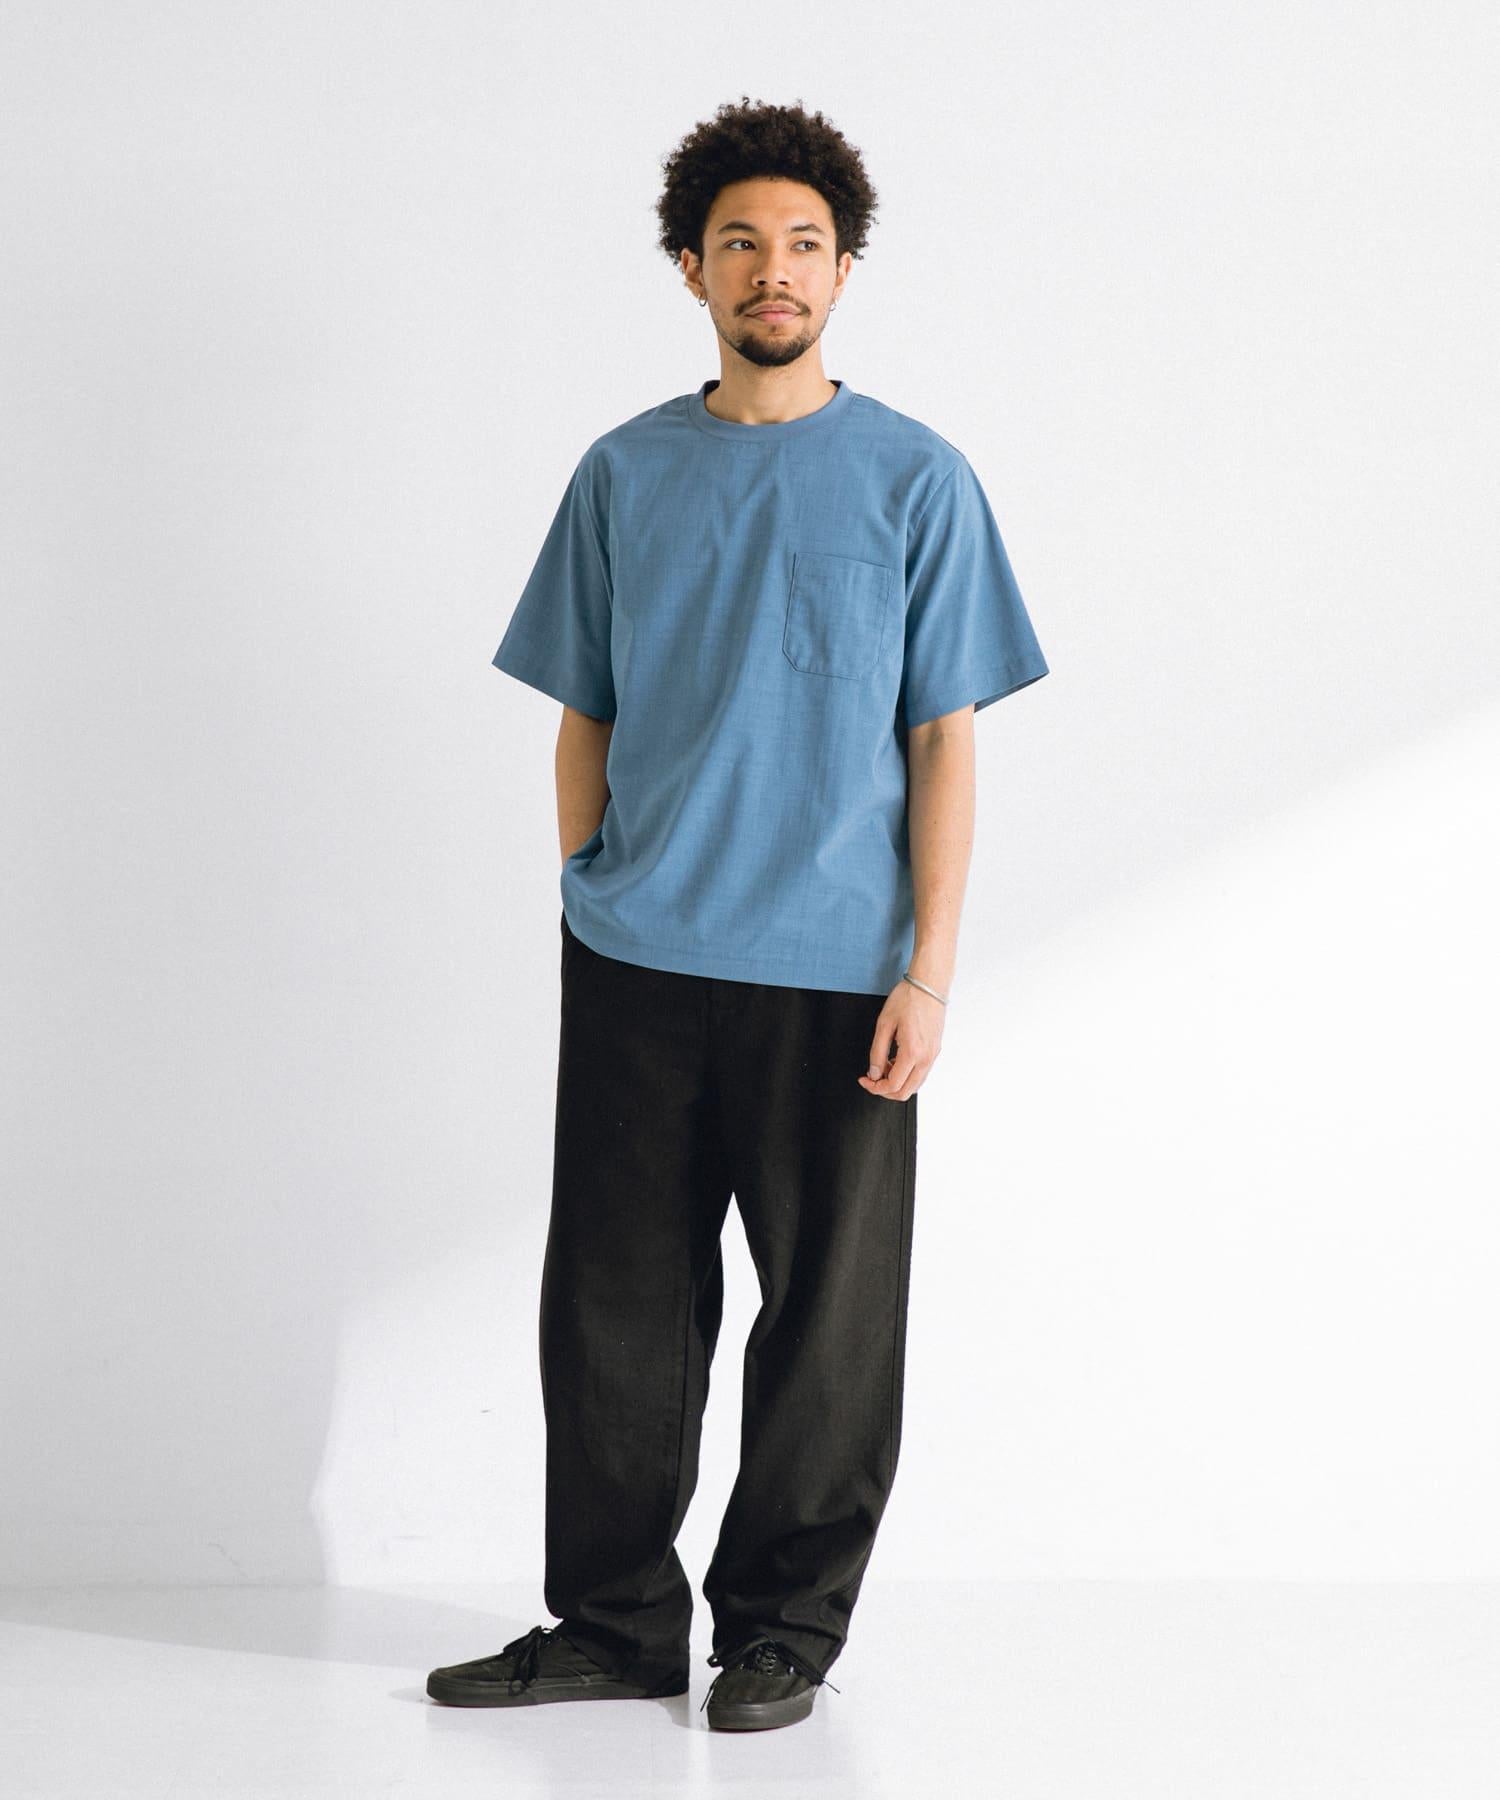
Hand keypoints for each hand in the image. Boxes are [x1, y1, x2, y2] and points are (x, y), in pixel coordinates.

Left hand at [857, 980, 943, 1100]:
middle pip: (906, 1091)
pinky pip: (921, 1073)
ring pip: (915, 1085)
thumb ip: (877, 1052)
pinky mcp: (935, 1050)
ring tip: (883, 1066)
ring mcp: (933, 1055)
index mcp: (912, 1052)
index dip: (875, 1087)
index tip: (865, 1080)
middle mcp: (926, 1057)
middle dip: (885, 1090)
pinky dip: (906, 1074)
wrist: (929, 985)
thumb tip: (874, 1072)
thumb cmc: (908, 998)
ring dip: (897, 1082)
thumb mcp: (884, 1024)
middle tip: (872, 1079)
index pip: (893, 1085)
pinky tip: (895, 1061)